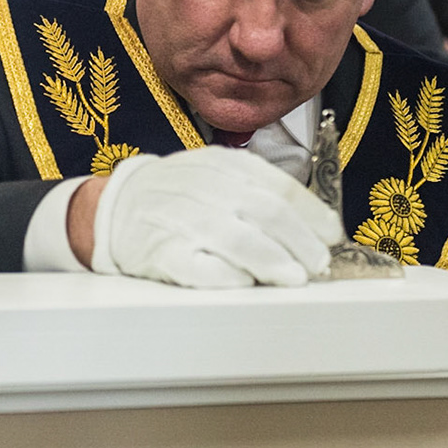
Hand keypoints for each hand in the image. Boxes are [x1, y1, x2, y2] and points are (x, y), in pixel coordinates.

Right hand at [86, 148, 341, 288]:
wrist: (115, 207)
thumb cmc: (178, 195)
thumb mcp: (217, 175)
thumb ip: (260, 192)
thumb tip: (316, 226)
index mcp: (225, 165)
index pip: (280, 187)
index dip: (312, 214)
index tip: (332, 236)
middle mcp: (206, 187)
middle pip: (266, 213)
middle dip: (300, 241)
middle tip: (318, 263)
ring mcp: (182, 219)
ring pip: (237, 239)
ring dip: (272, 259)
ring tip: (294, 277)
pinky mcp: (163, 252)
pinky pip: (198, 265)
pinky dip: (225, 274)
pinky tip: (246, 282)